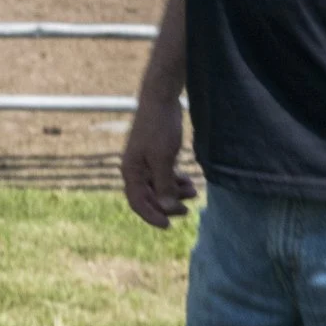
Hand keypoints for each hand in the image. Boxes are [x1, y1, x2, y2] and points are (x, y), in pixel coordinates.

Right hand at [121, 96, 196, 228]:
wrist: (161, 99)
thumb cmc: (159, 127)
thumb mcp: (163, 158)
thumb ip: (164, 185)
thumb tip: (167, 208)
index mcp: (131, 171)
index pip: (137, 202)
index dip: (152, 215)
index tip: (169, 225)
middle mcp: (136, 169)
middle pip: (149, 196)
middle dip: (167, 205)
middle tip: (187, 210)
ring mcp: (146, 162)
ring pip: (159, 187)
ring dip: (175, 193)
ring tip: (194, 192)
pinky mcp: (156, 155)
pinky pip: (164, 176)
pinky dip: (176, 182)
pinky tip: (189, 182)